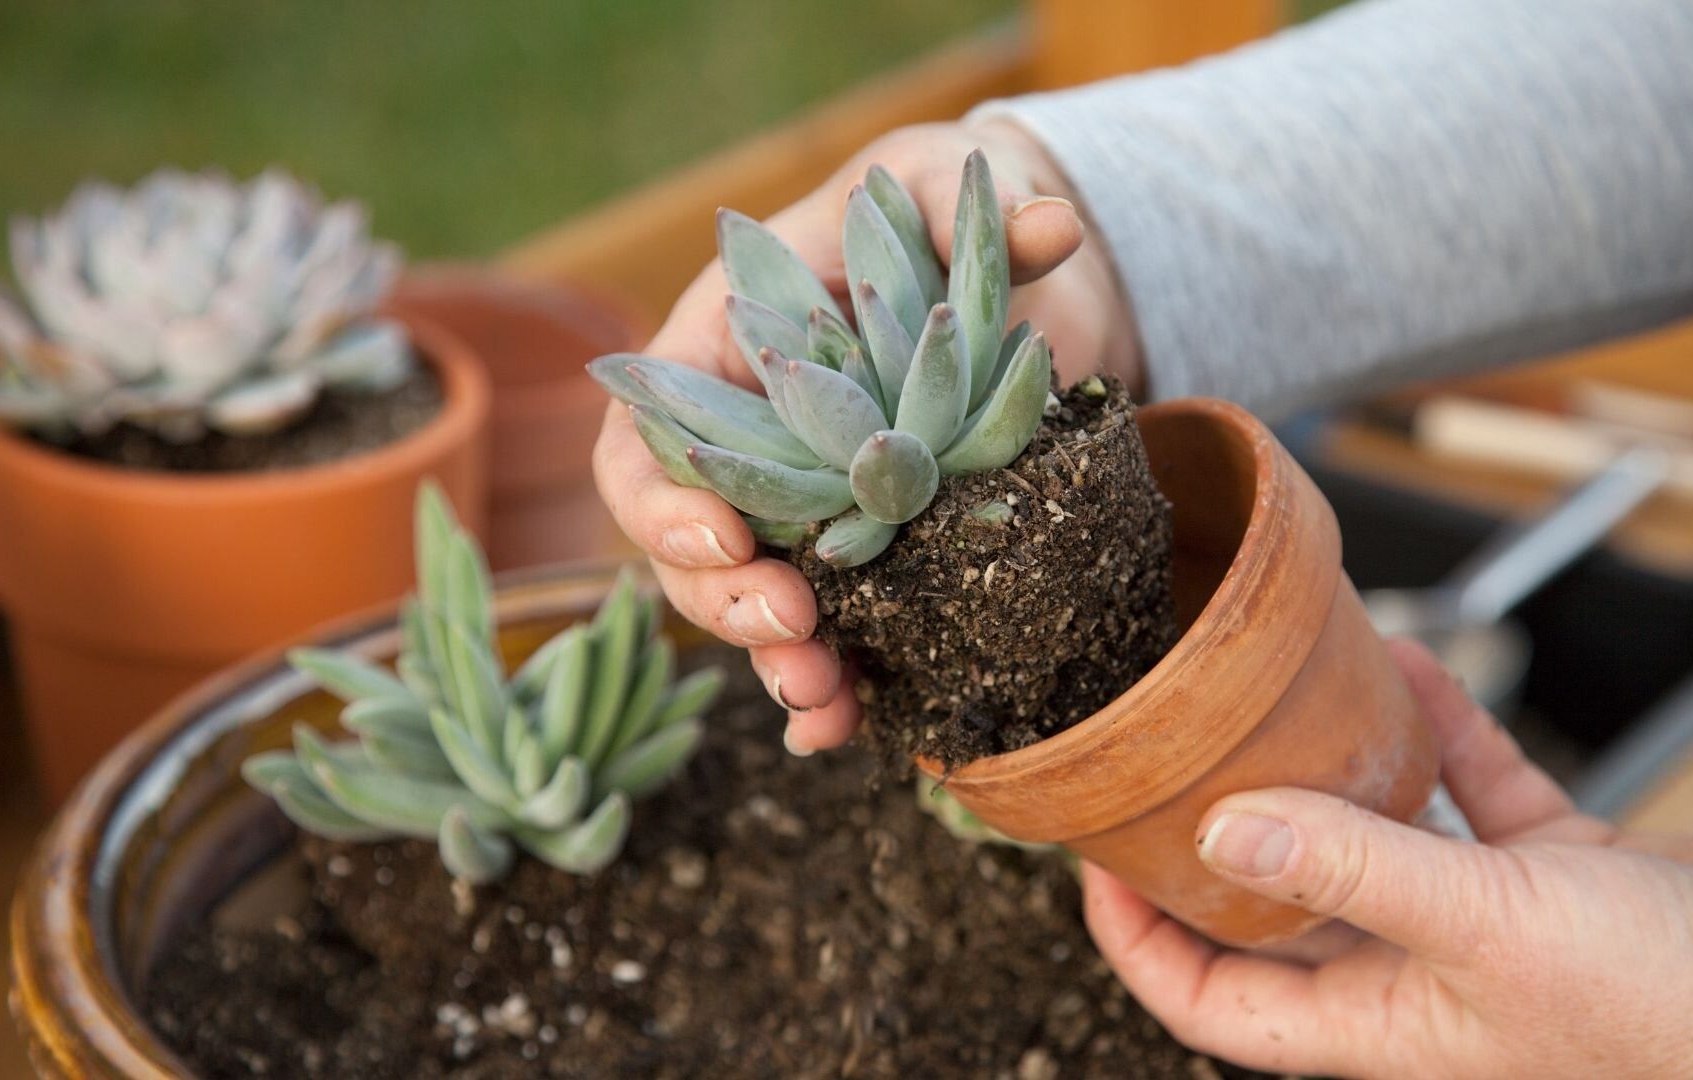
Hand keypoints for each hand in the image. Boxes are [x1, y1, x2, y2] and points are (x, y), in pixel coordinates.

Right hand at [593, 119, 1140, 753]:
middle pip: (688, 547)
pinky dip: (834, 685)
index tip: (726, 537)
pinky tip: (855, 728)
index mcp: (721, 356)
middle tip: (792, 630)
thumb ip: (968, 207)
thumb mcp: (941, 191)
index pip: (643, 439)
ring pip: (753, 606)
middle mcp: (746, 446)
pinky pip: (829, 632)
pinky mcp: (866, 556)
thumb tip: (1049, 227)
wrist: (991, 278)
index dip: (662, 501)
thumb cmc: (931, 217)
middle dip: (726, 602)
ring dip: (777, 664)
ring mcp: (801, 510)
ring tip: (825, 702)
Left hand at [1084, 640, 1692, 1078]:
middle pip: (1284, 910)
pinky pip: (1474, 799)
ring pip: (1380, 839)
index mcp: (1388, 1026)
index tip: (1092, 861)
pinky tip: (1407, 671)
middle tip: (1167, 751)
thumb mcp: (1503, 930)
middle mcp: (1426, 980)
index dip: (1141, 942)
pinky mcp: (1564, 877)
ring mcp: (1495, 927)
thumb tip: (1222, 827)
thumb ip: (1361, 872)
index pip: (1218, 1004)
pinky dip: (1439, 738)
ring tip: (1276, 692)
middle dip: (1225, 833)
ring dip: (1335, 769)